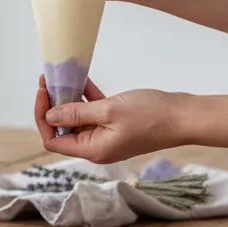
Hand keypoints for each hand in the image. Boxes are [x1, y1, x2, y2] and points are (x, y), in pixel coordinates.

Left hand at [34, 74, 185, 162]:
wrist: (184, 116)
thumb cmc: (152, 116)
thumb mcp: (108, 111)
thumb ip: (76, 113)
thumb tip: (49, 117)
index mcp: (93, 150)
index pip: (53, 140)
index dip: (43, 118)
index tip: (43, 93)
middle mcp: (97, 146)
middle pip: (62, 128)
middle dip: (52, 105)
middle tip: (47, 80)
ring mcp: (106, 135)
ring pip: (77, 117)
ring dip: (67, 98)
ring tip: (58, 76)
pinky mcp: (115, 124)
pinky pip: (92, 111)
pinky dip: (85, 96)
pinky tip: (81, 79)